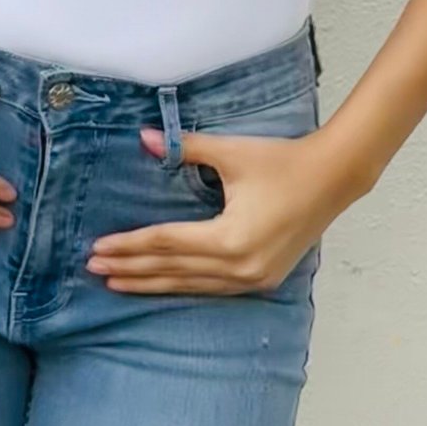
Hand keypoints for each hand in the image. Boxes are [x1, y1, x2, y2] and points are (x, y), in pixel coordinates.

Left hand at [86, 123, 340, 294]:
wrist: (333, 178)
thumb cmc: (282, 161)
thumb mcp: (231, 153)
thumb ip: (187, 148)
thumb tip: (145, 138)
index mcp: (230, 239)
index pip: (166, 243)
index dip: (129, 245)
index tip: (97, 249)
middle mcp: (239, 268)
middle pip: (173, 270)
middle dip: (131, 270)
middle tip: (93, 270)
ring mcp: (253, 279)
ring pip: (190, 285)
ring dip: (152, 283)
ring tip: (117, 283)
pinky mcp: (262, 280)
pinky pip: (211, 287)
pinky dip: (182, 285)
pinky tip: (162, 285)